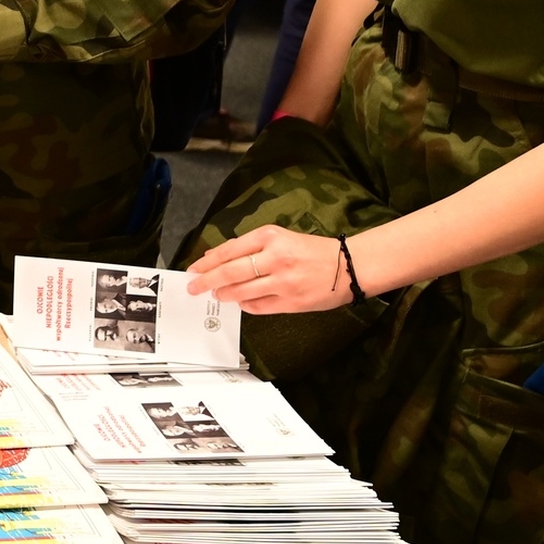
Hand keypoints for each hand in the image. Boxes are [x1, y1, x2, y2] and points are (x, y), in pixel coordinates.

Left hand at [184, 225, 356, 314]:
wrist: (349, 266)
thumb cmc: (313, 251)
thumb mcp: (281, 238)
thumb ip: (251, 247)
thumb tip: (218, 258)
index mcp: (271, 237)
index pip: (229, 250)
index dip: (207, 262)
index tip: (194, 269)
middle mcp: (275, 258)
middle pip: (230, 272)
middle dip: (206, 281)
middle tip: (193, 287)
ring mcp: (283, 282)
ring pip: (241, 291)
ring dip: (224, 294)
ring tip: (217, 294)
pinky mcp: (291, 302)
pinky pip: (258, 306)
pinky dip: (245, 305)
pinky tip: (241, 302)